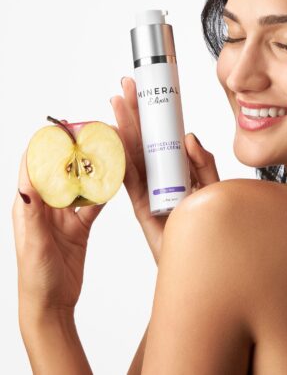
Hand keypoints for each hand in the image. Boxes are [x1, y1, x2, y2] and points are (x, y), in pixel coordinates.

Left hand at [12, 146, 105, 319]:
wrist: (52, 303)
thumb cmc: (36, 278)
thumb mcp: (34, 245)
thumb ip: (32, 216)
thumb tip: (27, 184)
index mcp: (28, 208)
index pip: (33, 169)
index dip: (44, 147)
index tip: (59, 129)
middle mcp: (45, 208)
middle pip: (59, 172)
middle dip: (73, 153)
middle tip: (89, 137)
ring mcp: (63, 216)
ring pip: (79, 185)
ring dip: (90, 171)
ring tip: (104, 154)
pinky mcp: (79, 226)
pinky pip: (93, 204)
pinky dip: (103, 193)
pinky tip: (113, 183)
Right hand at [110, 76, 219, 264]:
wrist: (207, 262)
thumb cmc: (213, 227)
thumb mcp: (215, 188)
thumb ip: (204, 163)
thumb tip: (190, 137)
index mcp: (179, 170)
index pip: (164, 136)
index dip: (155, 114)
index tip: (147, 91)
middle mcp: (162, 177)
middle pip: (144, 141)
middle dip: (135, 112)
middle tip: (126, 87)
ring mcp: (150, 191)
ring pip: (133, 155)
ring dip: (124, 129)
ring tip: (117, 104)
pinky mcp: (143, 207)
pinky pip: (129, 181)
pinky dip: (120, 160)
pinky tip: (113, 140)